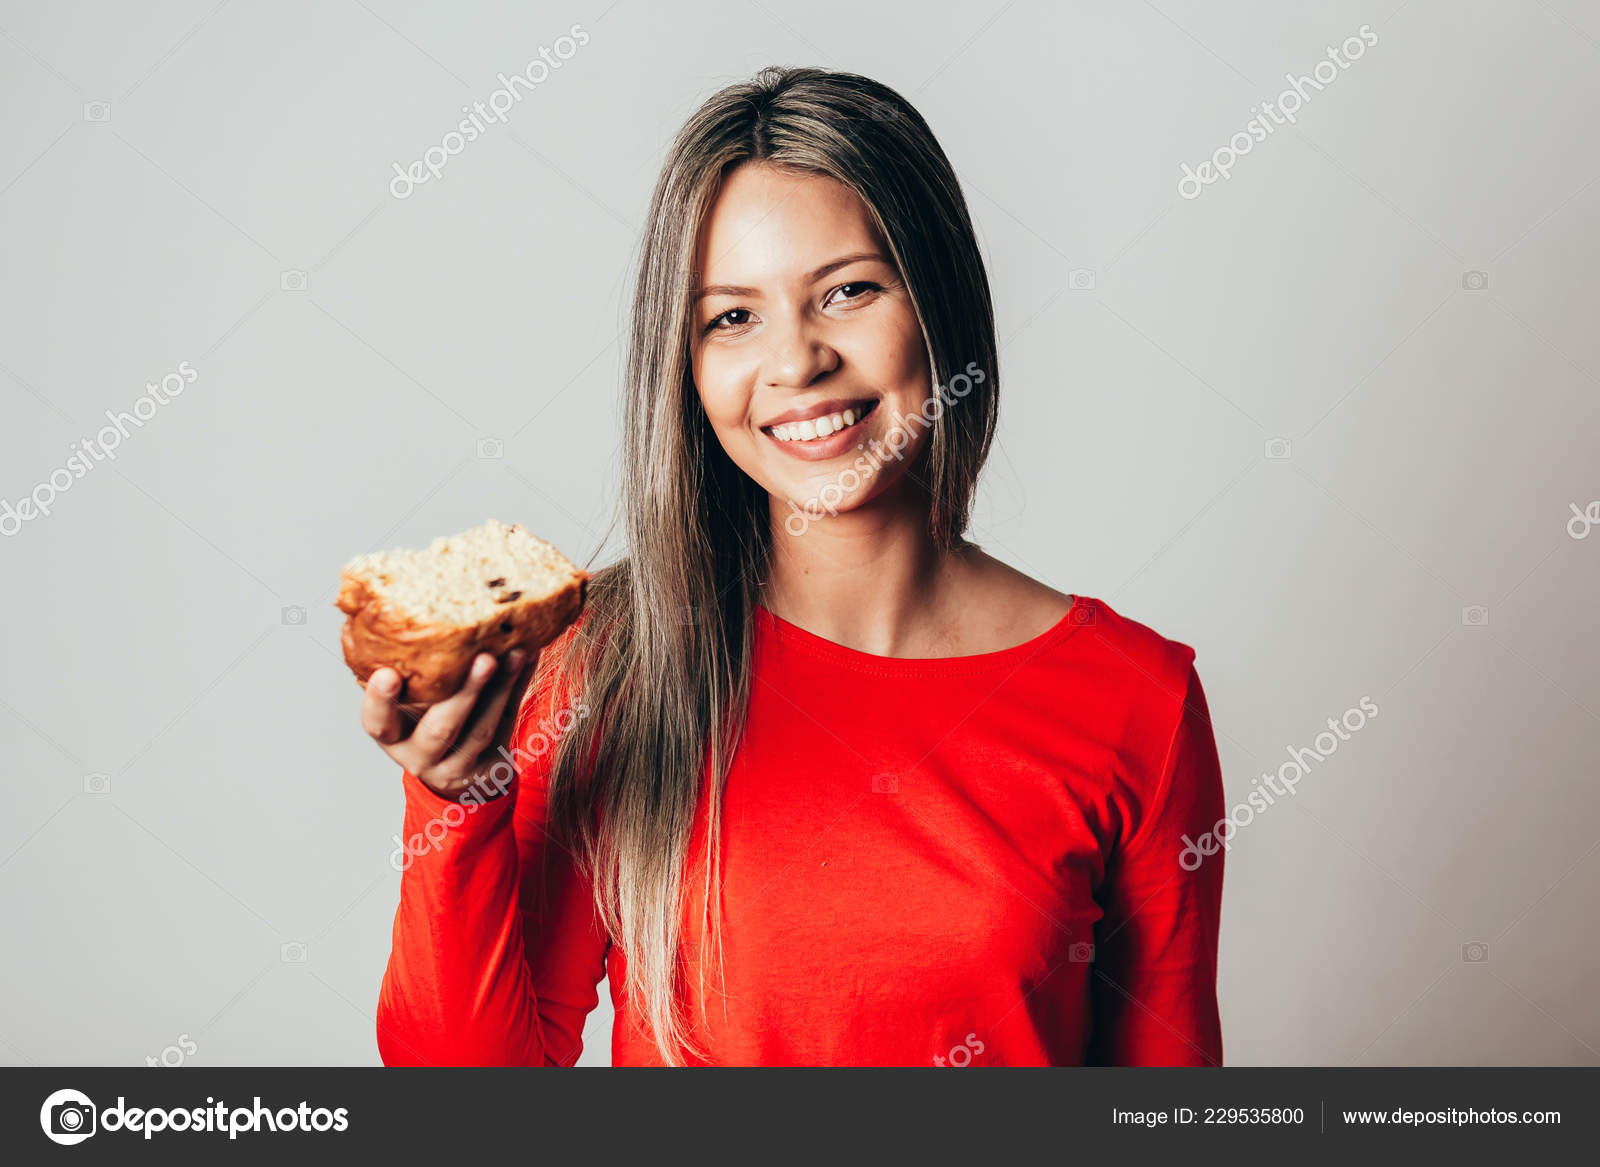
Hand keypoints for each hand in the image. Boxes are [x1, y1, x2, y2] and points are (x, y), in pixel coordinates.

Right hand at [360, 649, 540, 797]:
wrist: (457, 771)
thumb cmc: (423, 720)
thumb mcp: (406, 704)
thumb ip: (408, 671)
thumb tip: (408, 608)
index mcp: (392, 736)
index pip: (378, 723)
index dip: (380, 701)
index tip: (387, 674)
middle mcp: (420, 756)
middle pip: (440, 730)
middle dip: (464, 694)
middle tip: (484, 659)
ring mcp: (458, 766)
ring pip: (482, 729)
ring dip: (501, 688)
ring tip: (515, 653)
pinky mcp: (491, 766)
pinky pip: (507, 724)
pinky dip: (517, 688)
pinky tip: (526, 658)